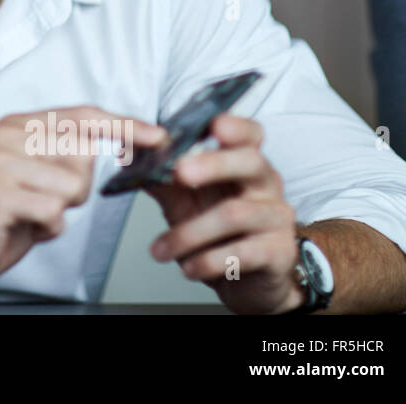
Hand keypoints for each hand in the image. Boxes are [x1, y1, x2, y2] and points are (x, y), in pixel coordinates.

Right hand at [0, 106, 166, 295]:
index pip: (80, 115)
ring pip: (71, 185)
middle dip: (77, 186)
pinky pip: (52, 211)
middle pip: (81, 154)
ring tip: (32, 212)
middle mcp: (1, 135)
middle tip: (45, 197)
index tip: (159, 136)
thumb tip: (131, 139)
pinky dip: (47, 226)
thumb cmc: (8, 208)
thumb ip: (72, 151)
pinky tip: (24, 224)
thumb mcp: (42, 171)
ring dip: (61, 209)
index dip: (123, 125)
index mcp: (15, 123)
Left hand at [145, 113, 302, 313]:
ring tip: (159, 249)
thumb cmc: (214, 231)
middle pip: (249, 162)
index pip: (250, 134)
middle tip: (180, 172)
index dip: (236, 126)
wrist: (245, 281)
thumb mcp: (183, 198)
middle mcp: (266, 185)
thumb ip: (159, 175)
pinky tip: (188, 268)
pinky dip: (207, 260)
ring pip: (235, 213)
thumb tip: (126, 153)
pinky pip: (242, 253)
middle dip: (213, 164)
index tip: (214, 124)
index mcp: (244, 163)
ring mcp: (276, 218)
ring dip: (189, 232)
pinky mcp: (278, 252)